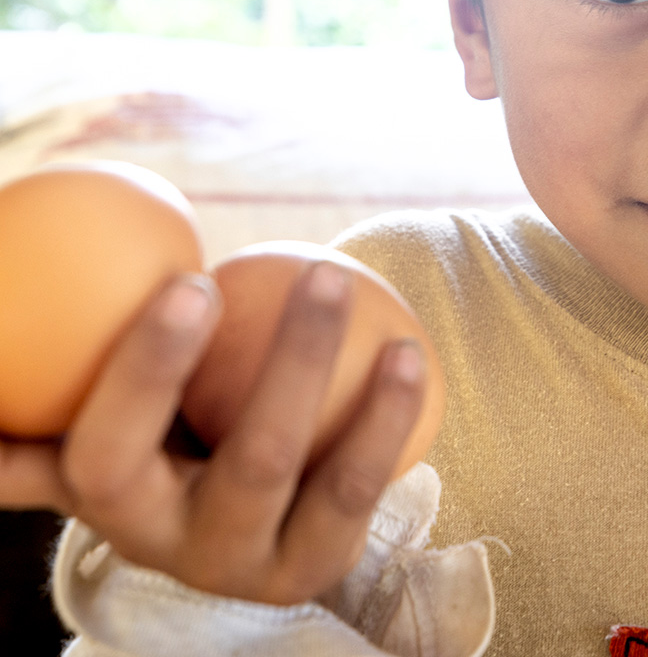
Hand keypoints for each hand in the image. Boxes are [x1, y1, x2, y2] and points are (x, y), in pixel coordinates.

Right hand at [0, 261, 426, 604]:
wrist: (206, 527)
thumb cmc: (149, 444)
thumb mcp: (98, 437)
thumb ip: (46, 422)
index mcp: (116, 503)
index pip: (118, 445)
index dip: (148, 370)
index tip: (192, 282)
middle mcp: (189, 547)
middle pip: (254, 460)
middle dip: (295, 366)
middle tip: (323, 273)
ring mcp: (266, 564)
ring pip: (333, 482)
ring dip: (376, 406)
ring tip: (401, 333)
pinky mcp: (325, 563)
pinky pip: (370, 487)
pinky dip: (395, 421)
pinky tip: (412, 355)